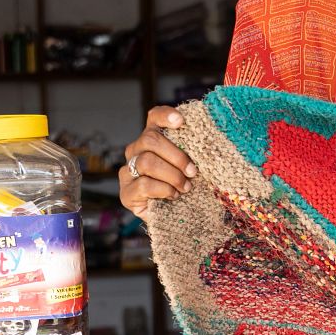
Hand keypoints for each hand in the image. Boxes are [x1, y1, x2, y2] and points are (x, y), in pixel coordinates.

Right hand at [118, 106, 195, 220]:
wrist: (174, 218)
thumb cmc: (184, 187)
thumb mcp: (190, 167)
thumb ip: (192, 153)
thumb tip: (209, 143)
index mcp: (153, 139)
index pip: (154, 117)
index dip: (165, 116)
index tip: (181, 121)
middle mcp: (136, 150)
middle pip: (150, 139)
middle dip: (176, 156)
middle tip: (193, 171)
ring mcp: (128, 171)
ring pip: (147, 161)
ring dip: (172, 175)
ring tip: (185, 187)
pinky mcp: (126, 192)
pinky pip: (144, 184)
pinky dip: (164, 190)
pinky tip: (173, 195)